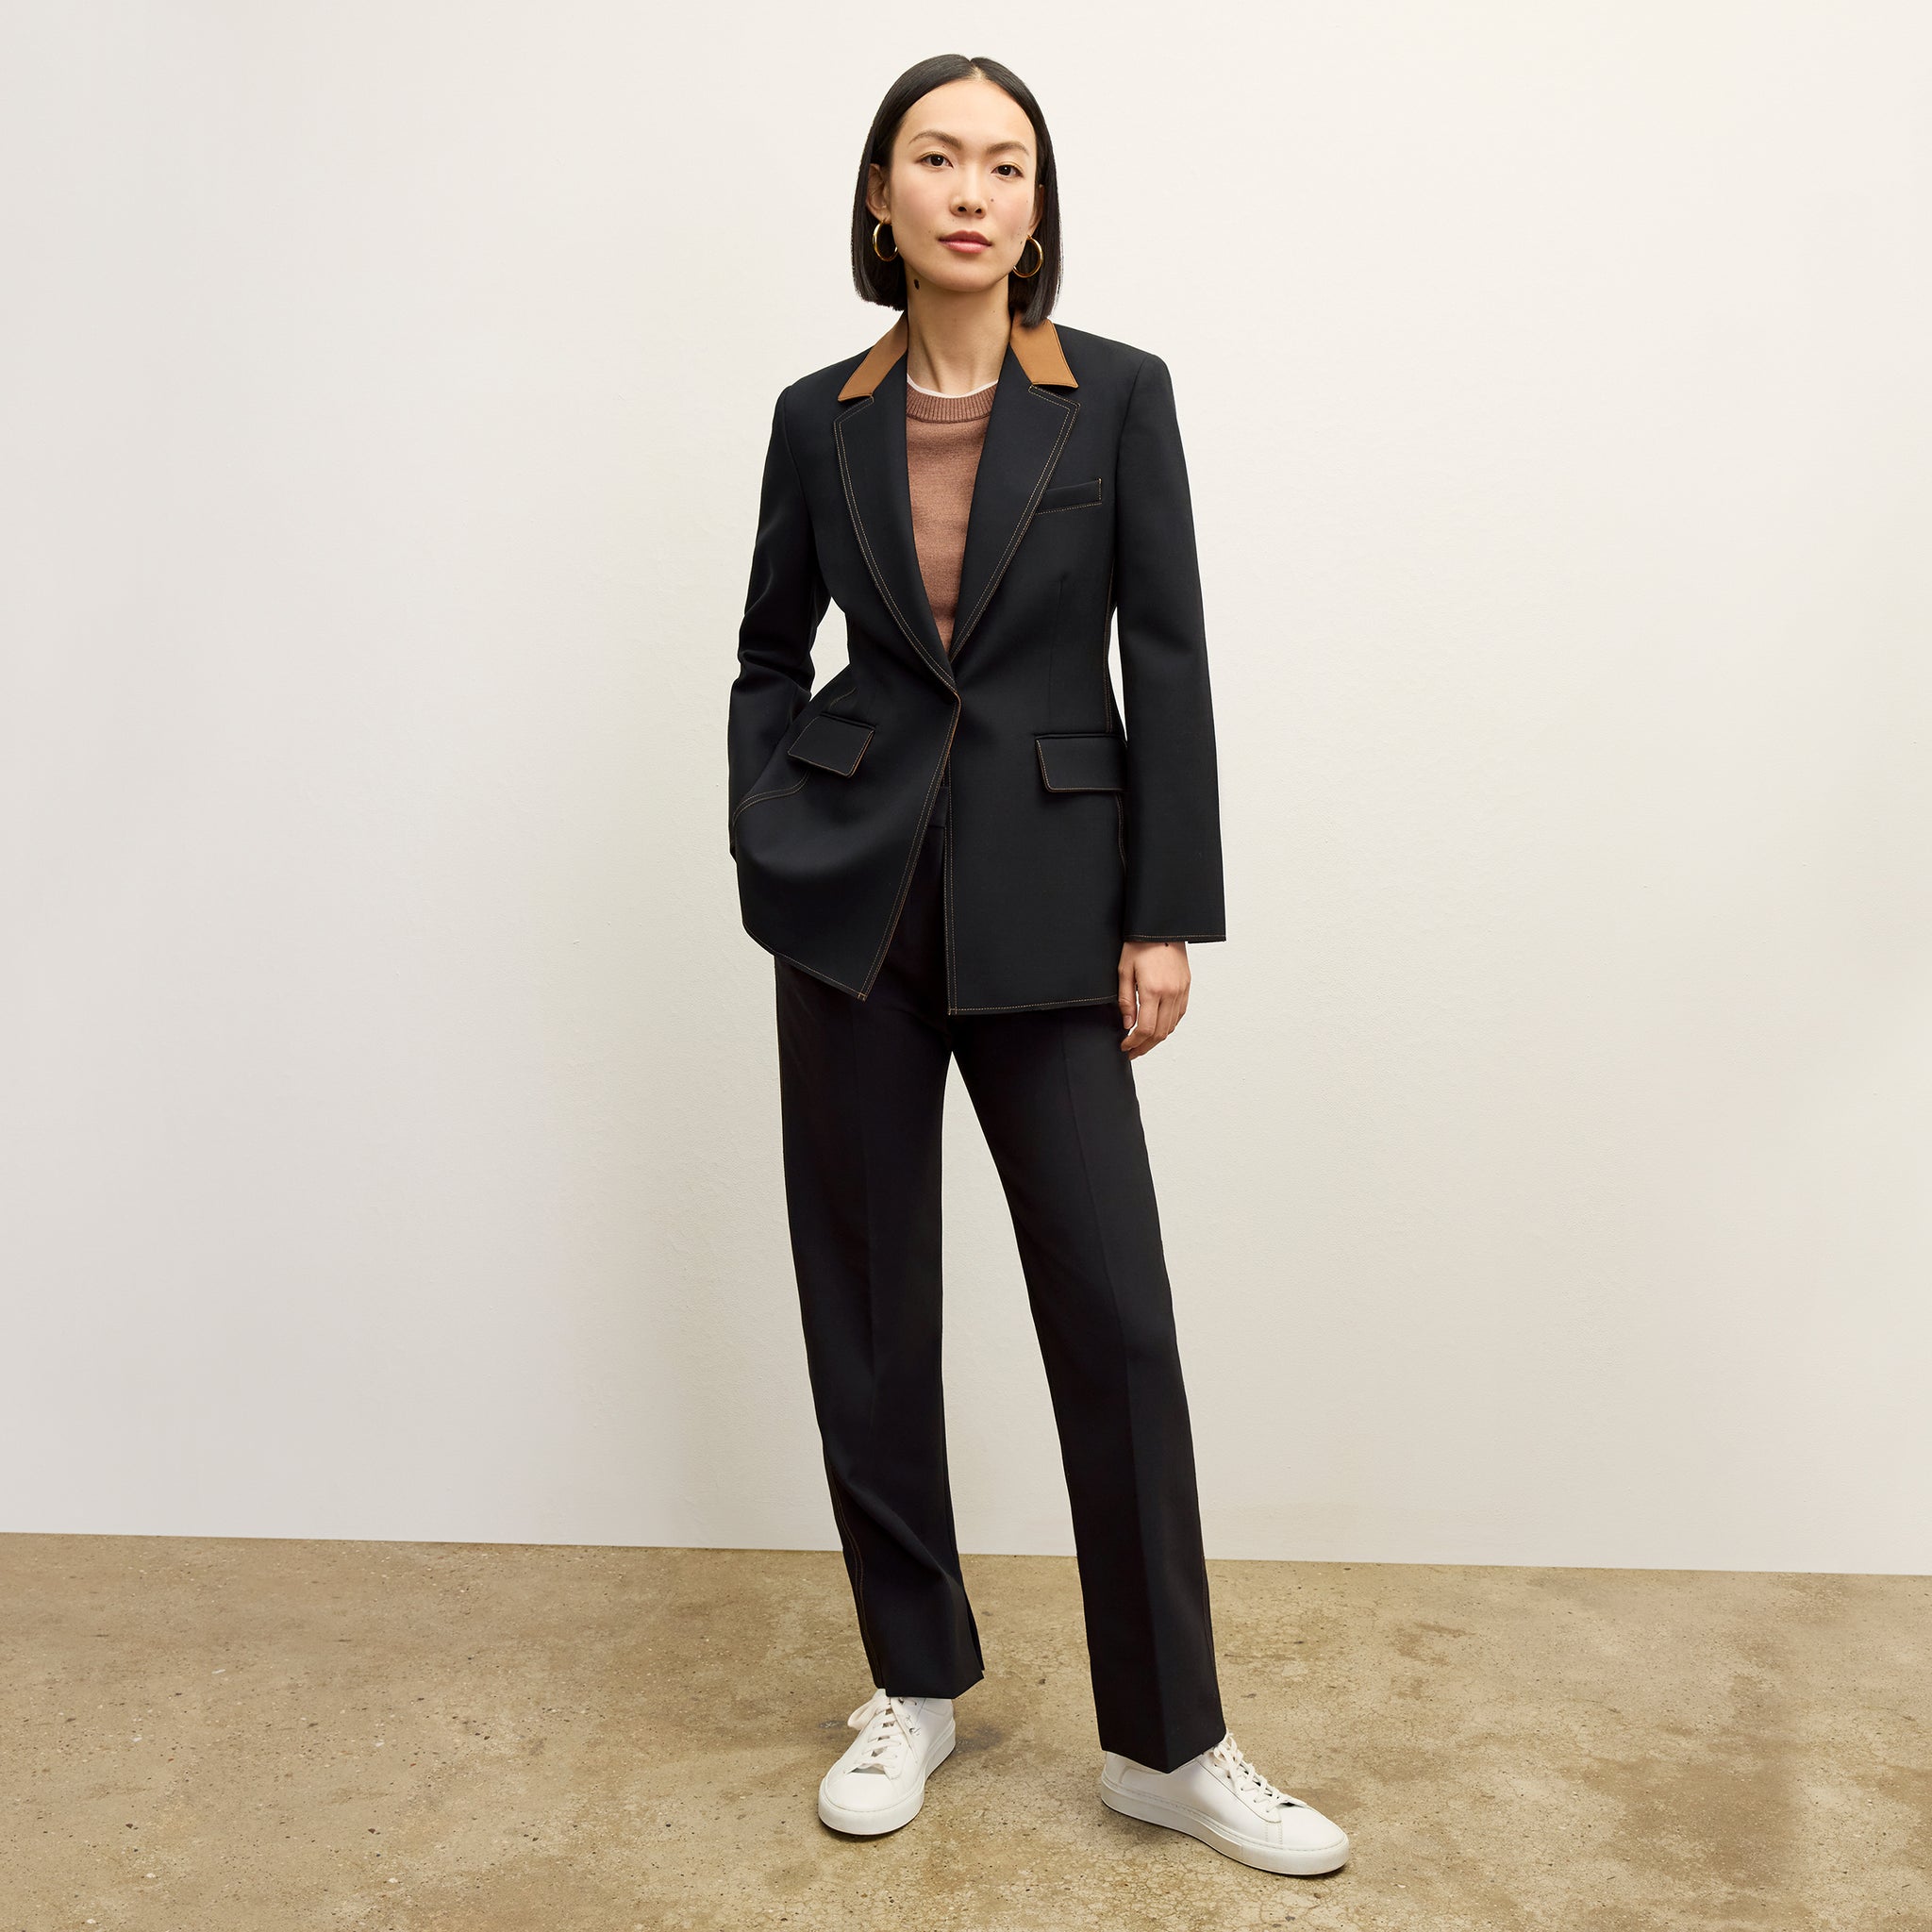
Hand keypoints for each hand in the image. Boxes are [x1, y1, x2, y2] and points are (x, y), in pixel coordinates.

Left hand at [1116, 941, 1189, 1056]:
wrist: (1162, 926)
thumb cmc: (1139, 945)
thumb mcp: (1124, 970)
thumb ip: (1125, 1000)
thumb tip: (1127, 1024)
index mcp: (1153, 990)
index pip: (1145, 1029)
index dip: (1134, 1042)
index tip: (1125, 1046)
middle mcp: (1170, 993)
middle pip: (1160, 1033)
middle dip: (1145, 1047)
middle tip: (1132, 1052)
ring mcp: (1181, 990)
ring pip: (1171, 1026)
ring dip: (1157, 1039)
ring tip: (1143, 1043)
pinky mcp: (1186, 986)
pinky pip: (1179, 1014)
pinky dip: (1168, 1025)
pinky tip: (1157, 1028)